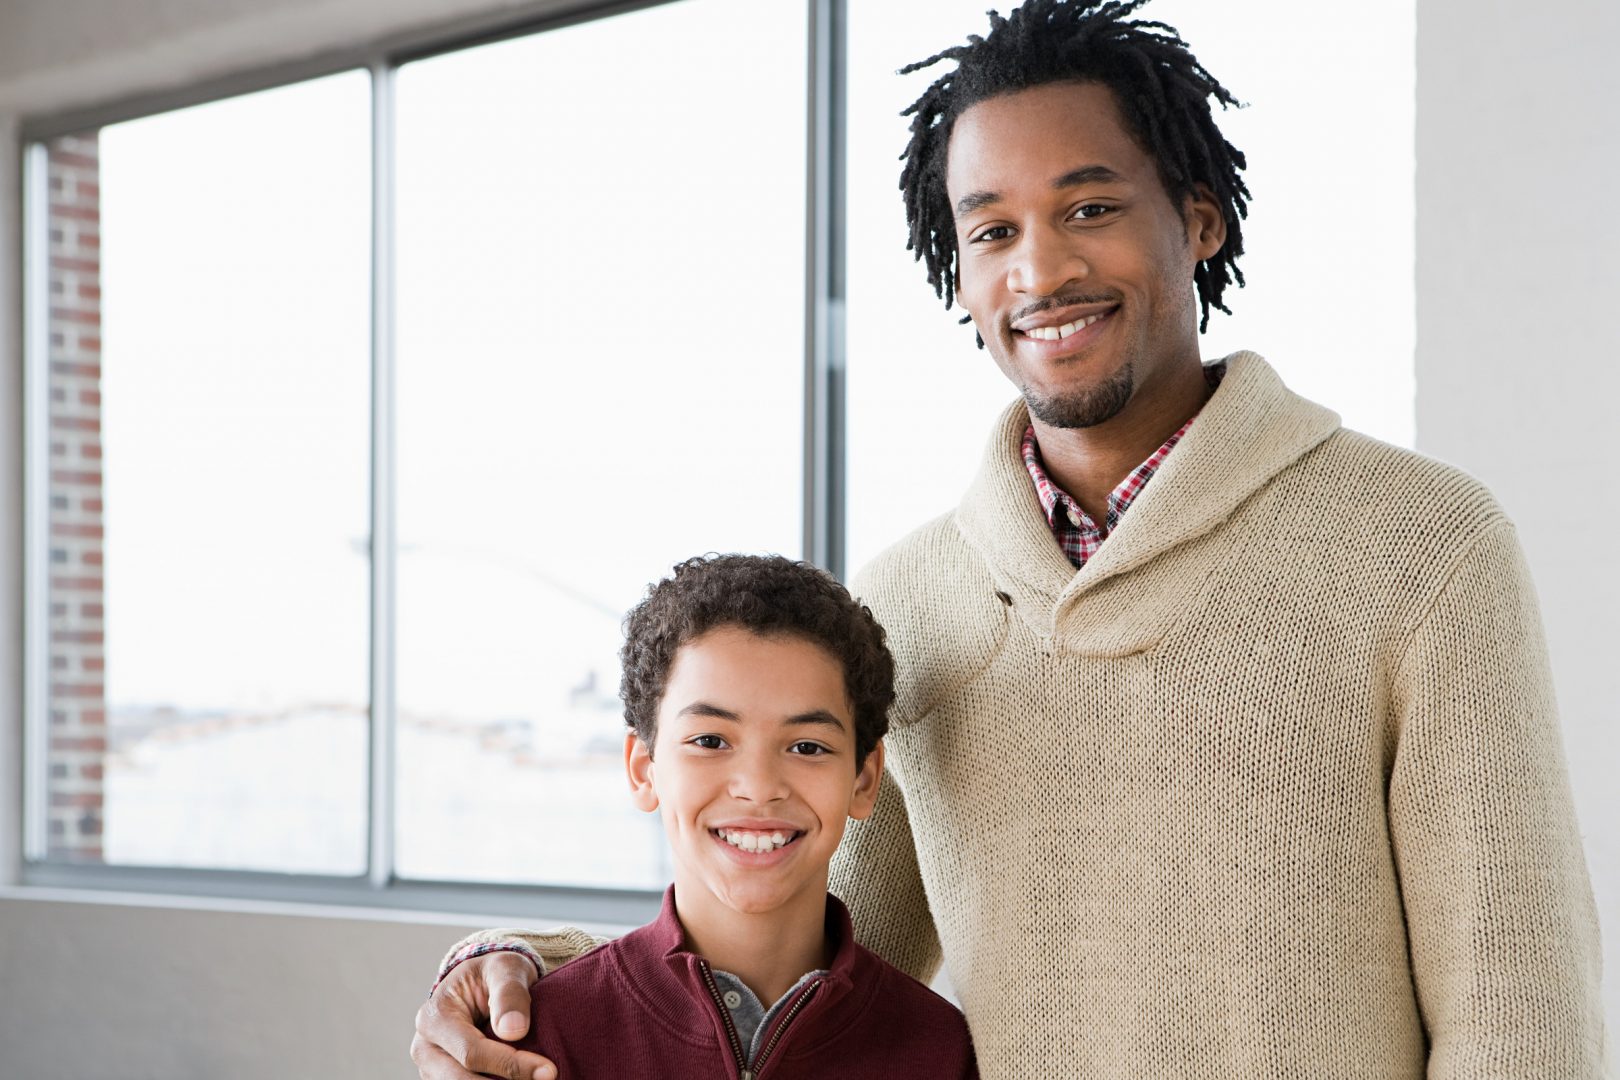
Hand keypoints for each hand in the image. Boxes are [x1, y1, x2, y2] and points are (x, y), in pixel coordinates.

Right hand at [410, 951, 554, 1079]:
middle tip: (546, 1079)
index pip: (472, 1052)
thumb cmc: (494, 973)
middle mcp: (425, 1048)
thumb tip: (514, 1032)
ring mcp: (432, 1069)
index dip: (510, 1065)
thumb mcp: (505, 968)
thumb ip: (510, 994)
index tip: (549, 1071)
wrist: (482, 983)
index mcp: (434, 1017)